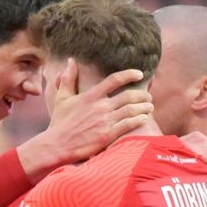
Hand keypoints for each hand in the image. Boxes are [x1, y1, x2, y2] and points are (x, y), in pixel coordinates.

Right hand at [18, 62, 154, 172]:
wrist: (57, 145)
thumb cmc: (60, 122)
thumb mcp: (62, 97)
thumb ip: (68, 78)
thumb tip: (71, 61)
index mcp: (91, 96)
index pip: (114, 80)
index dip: (129, 74)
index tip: (139, 74)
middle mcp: (100, 107)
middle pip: (128, 96)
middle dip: (142, 95)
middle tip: (148, 96)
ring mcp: (105, 122)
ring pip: (131, 110)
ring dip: (144, 107)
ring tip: (150, 106)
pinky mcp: (107, 136)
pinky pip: (128, 125)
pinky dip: (138, 120)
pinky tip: (144, 118)